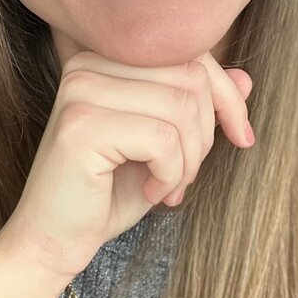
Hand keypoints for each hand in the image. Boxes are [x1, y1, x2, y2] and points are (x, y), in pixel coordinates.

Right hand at [0, 51, 253, 286]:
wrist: (52, 243)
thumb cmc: (107, 194)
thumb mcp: (166, 147)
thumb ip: (199, 107)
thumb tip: (246, 78)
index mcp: (105, 59)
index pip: (188, 54)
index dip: (226, 96)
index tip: (241, 136)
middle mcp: (88, 65)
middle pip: (191, 78)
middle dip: (205, 135)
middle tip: (183, 176)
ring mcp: (81, 90)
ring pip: (182, 107)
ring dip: (189, 159)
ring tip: (167, 186)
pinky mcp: (82, 126)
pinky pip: (163, 139)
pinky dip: (170, 174)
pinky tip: (150, 193)